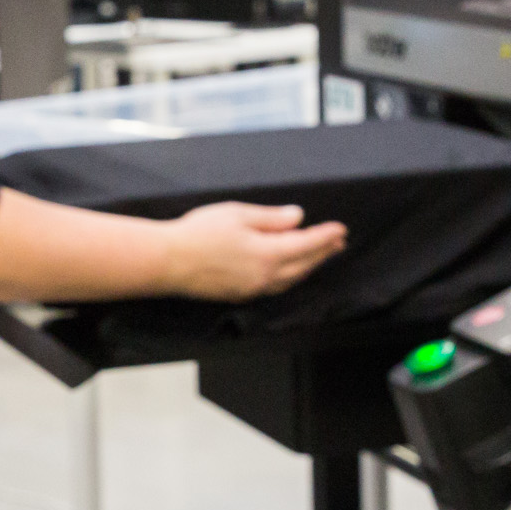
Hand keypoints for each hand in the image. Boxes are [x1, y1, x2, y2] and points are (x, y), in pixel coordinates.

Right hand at [160, 202, 346, 301]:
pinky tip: (289, 269)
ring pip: (291, 279)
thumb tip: (298, 217)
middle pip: (304, 265)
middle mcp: (266, 276)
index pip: (307, 244)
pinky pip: (276, 286)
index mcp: (268, 254)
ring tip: (319, 256)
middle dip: (323, 253)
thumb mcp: (238, 214)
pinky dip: (290, 275)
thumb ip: (271, 218)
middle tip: (339, 242)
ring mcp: (253, 289)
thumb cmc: (199, 233)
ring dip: (309, 266)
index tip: (341, 229)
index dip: (326, 237)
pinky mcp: (241, 294)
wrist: (168, 262)